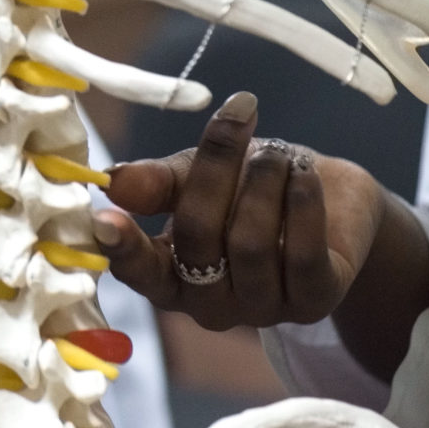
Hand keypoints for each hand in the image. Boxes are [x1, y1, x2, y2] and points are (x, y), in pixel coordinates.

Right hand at [96, 92, 428, 380]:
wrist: (321, 193)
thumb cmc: (244, 186)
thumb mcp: (190, 176)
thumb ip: (154, 183)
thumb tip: (111, 181)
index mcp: (170, 277)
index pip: (140, 271)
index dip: (123, 248)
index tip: (106, 218)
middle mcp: (209, 305)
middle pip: (197, 237)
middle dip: (216, 169)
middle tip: (237, 119)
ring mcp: (262, 308)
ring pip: (250, 245)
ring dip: (264, 182)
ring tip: (277, 151)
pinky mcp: (314, 301)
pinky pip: (303, 257)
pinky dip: (302, 205)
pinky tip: (304, 173)